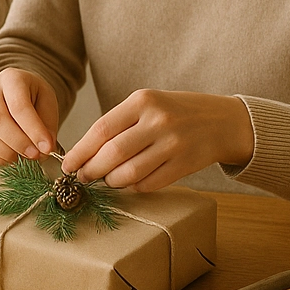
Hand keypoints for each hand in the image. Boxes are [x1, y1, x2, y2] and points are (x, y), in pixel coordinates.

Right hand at [0, 68, 58, 164]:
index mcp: (11, 79)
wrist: (17, 94)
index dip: (33, 130)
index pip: (18, 106)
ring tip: (22, 156)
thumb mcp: (48, 104)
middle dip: (18, 142)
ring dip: (5, 151)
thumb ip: (47, 126)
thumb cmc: (33, 98)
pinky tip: (9, 157)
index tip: (46, 147)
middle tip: (35, 154)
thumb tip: (43, 149)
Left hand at [63, 89, 253, 190]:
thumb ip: (119, 123)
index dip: (80, 151)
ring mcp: (173, 144)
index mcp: (142, 101)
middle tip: (82, 177)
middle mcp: (158, 121)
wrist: (222, 121)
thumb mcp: (147, 104)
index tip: (68, 164)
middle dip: (91, 170)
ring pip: (130, 173)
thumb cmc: (175, 112)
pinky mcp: (185, 165)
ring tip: (106, 180)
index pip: (101, 130)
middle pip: (112, 154)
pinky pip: (150, 183)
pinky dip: (134, 187)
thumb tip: (85, 152)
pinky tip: (129, 183)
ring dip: (112, 181)